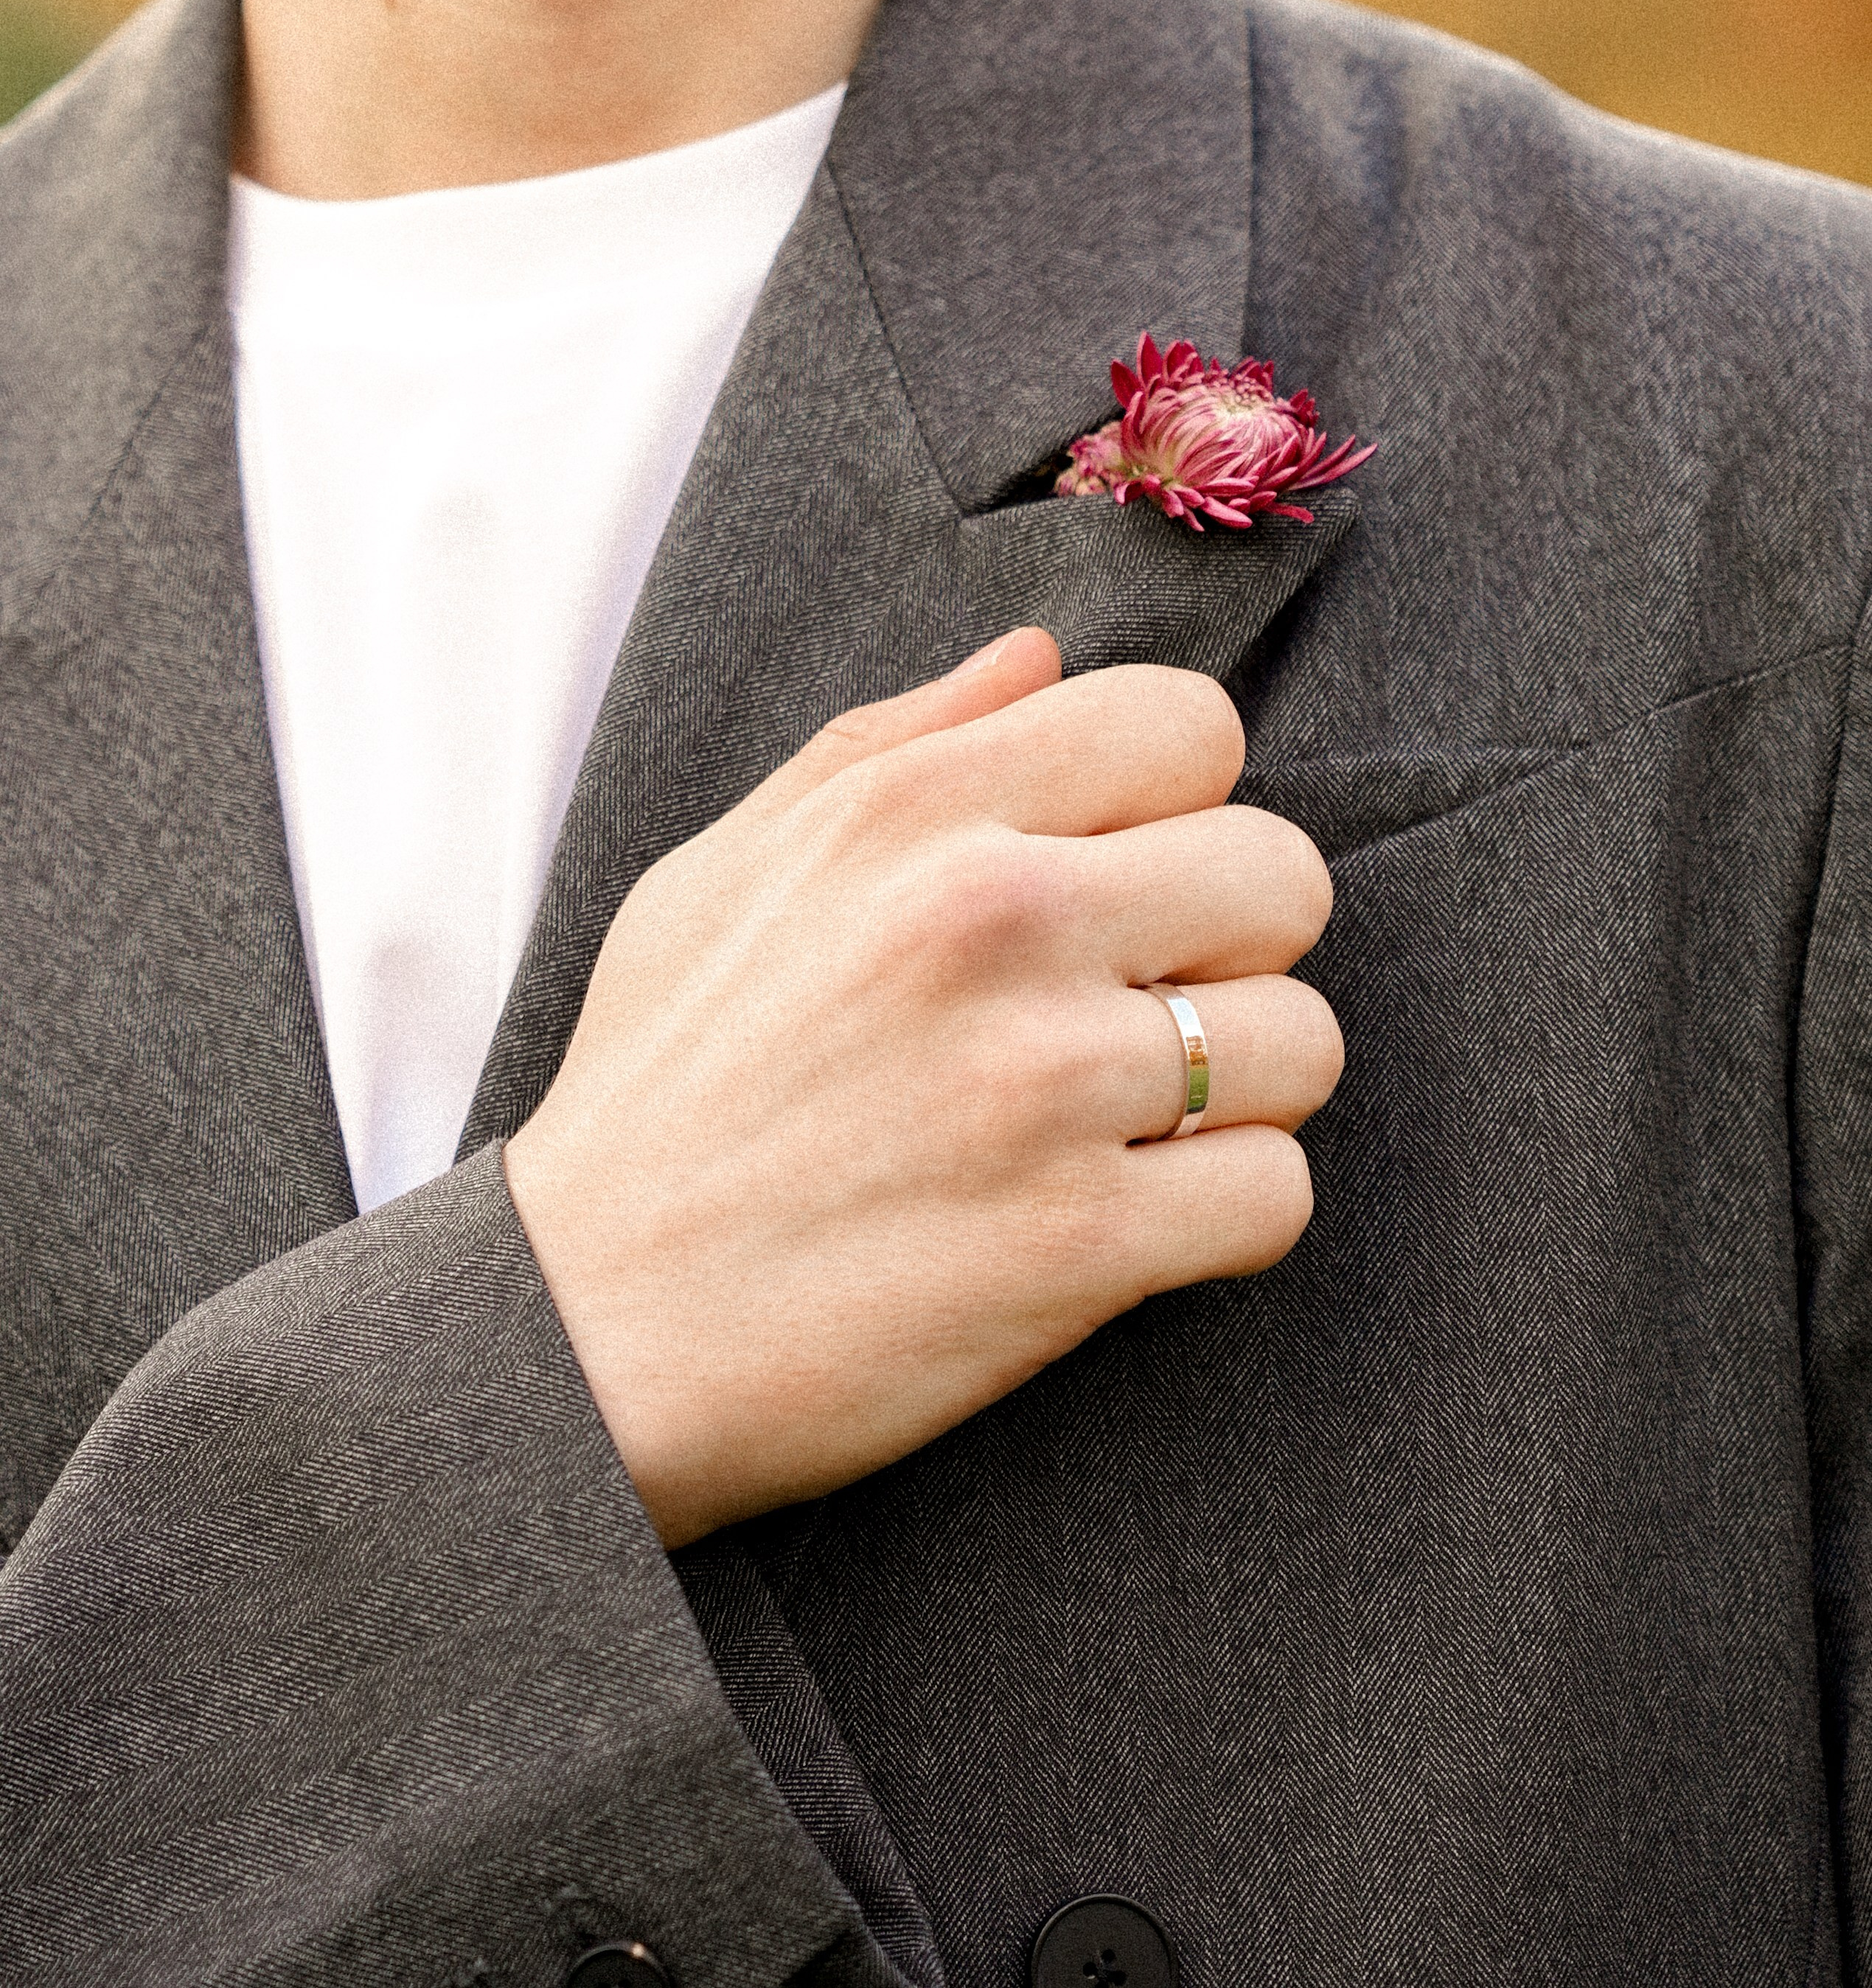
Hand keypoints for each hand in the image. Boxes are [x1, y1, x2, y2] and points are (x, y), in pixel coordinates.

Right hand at [504, 629, 1342, 1547]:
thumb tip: (1041, 656)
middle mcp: (992, 919)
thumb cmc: (659, 1091)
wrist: (586, 1331)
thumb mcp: (728, 870)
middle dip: (1231, 946)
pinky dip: (1224, 1217)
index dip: (1178, 805)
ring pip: (1304, 1039)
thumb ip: (893, 744)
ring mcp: (1042, 1082)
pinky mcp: (1079, 1241)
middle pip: (1283, 873)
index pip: (1189, 723)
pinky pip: (1278, 1193)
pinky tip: (1131, 1221)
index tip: (1122, 880)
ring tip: (1129, 1124)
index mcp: (911, 811)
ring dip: (1239, 1091)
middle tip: (1137, 1010)